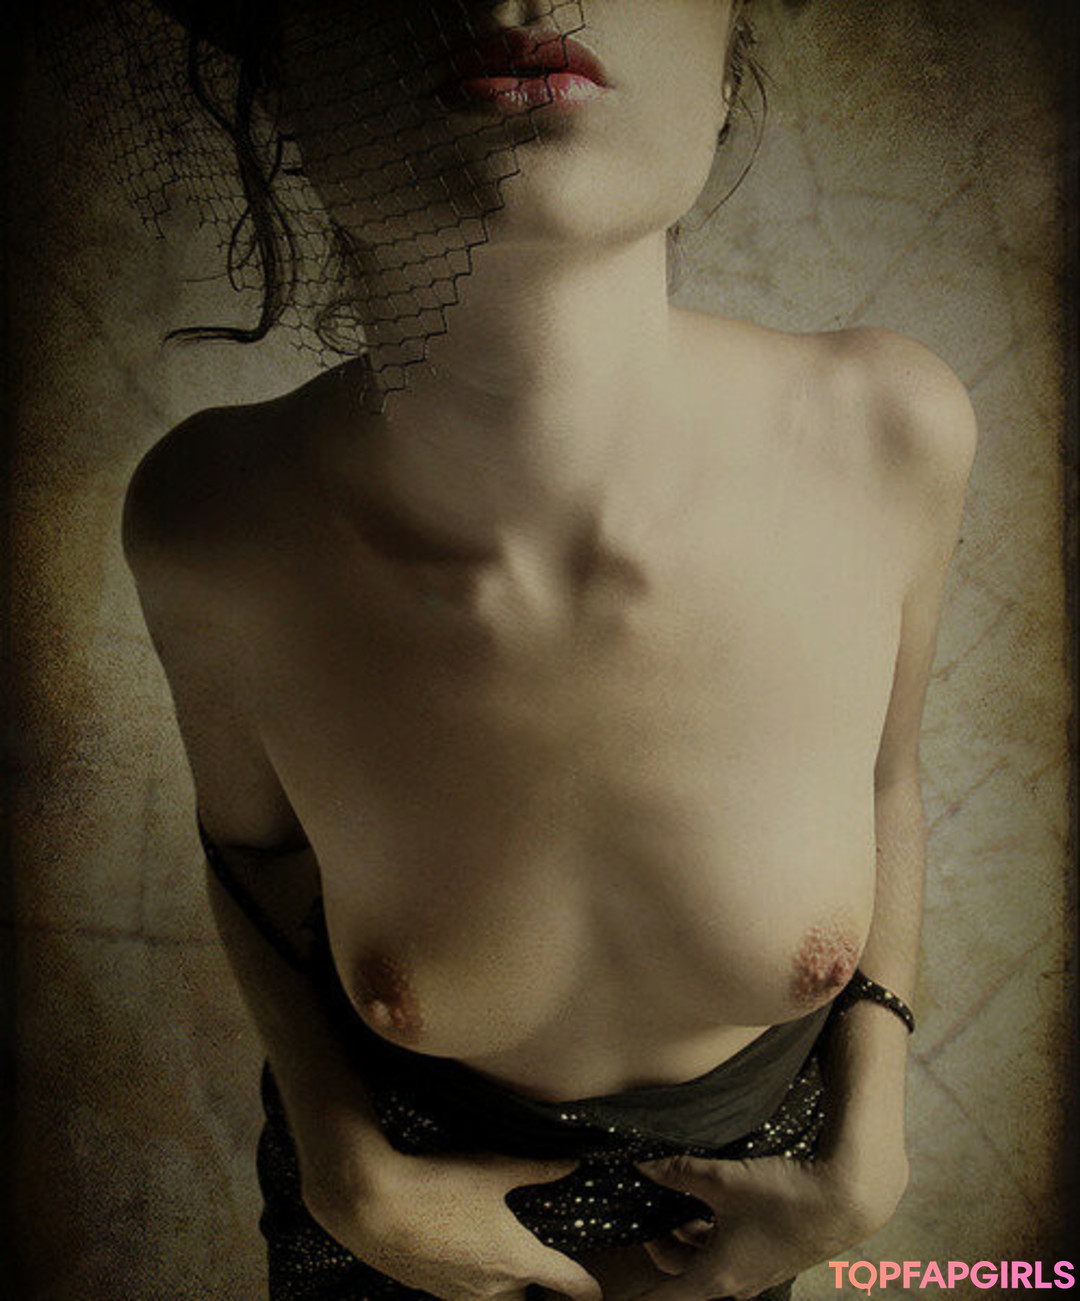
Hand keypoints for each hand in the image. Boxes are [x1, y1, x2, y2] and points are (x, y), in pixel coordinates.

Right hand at [302, 1142, 601, 1300]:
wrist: (375, 1208)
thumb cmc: (440, 1186)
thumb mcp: (495, 1168)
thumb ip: (537, 1169)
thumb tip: (571, 1164)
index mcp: (517, 1259)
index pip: (566, 1281)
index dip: (586, 1289)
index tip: (596, 1293)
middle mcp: (492, 1286)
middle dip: (534, 1290)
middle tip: (539, 1272)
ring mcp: (458, 1293)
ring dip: (501, 1287)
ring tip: (498, 1262)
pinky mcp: (429, 1289)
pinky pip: (461, 1294)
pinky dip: (469, 1282)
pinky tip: (460, 1255)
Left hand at [632, 1148, 908, 1300]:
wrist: (842, 1201)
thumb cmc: (782, 1197)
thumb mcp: (723, 1179)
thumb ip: (679, 1173)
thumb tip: (642, 1166)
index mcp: (716, 1276)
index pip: (664, 1296)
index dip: (638, 1294)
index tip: (616, 1294)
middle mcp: (734, 1285)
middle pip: (680, 1273)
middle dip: (661, 1244)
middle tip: (650, 1212)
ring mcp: (753, 1275)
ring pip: (704, 1263)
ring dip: (688, 1237)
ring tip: (679, 1200)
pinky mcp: (767, 1260)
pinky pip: (726, 1255)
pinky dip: (710, 1234)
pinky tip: (711, 1203)